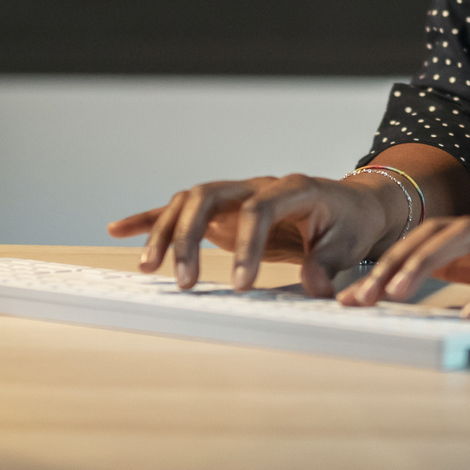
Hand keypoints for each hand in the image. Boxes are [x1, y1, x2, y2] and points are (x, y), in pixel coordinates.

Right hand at [105, 173, 402, 295]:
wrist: (352, 205)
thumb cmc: (351, 223)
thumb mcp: (349, 244)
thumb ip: (328, 264)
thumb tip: (314, 287)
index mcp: (293, 187)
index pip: (259, 208)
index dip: (247, 245)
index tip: (242, 284)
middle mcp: (257, 183)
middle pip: (209, 196)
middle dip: (190, 236)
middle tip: (185, 282)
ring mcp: (236, 192)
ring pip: (188, 201)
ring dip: (165, 231)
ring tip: (149, 269)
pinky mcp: (221, 208)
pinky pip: (179, 209)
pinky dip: (149, 218)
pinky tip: (117, 230)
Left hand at [338, 217, 469, 319]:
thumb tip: (428, 277)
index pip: (428, 237)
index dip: (389, 259)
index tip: (356, 292)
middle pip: (437, 233)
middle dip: (394, 263)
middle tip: (361, 296)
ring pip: (466, 238)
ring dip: (426, 264)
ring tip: (398, 294)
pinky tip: (469, 313)